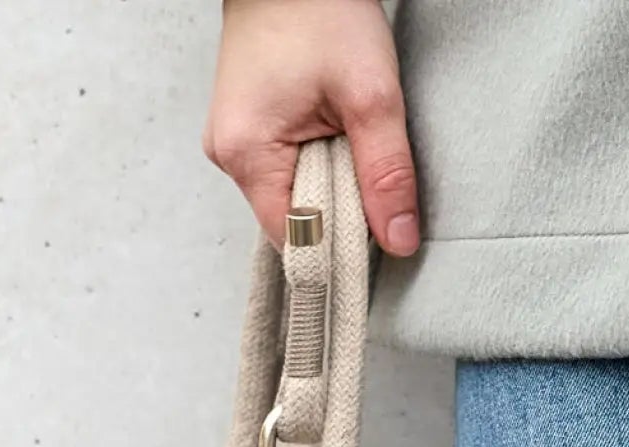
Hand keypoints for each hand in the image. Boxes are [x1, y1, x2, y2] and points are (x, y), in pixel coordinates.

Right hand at [205, 0, 421, 255]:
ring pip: (293, 191)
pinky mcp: (248, 126)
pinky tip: (335, 126)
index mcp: (246, 153)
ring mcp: (234, 139)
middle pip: (294, 217)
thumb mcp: (370, 95)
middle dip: (341, 204)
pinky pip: (287, 166)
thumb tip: (400, 239)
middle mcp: (228, 154)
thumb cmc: (321, 12)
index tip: (380, 229)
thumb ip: (386, 172)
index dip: (341, 241)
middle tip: (371, 163)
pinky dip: (319, 158)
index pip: (296, 237)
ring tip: (350, 132)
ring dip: (332, 177)